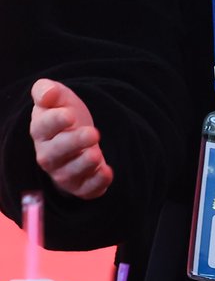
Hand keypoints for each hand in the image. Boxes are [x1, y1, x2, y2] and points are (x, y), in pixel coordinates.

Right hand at [29, 79, 112, 199]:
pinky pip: (86, 189)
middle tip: (93, 133)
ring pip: (69, 173)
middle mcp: (48, 155)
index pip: (43, 128)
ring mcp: (63, 172)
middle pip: (55, 153)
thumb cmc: (67, 115)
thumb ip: (48, 91)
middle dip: (73, 143)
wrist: (81, 137)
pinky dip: (96, 183)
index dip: (54, 122)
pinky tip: (107, 172)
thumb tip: (47, 93)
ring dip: (84, 165)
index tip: (68, 115)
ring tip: (96, 153)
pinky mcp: (81, 186)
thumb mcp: (59, 98)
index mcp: (41, 131)